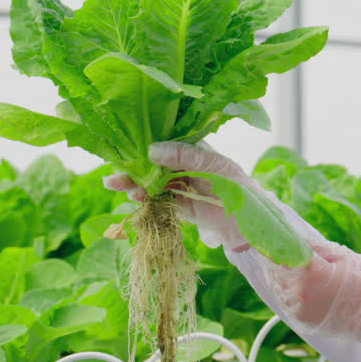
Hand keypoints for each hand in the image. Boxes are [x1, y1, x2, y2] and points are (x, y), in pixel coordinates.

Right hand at [103, 141, 256, 249]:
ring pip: (151, 182)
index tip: (123, 149)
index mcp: (192, 148)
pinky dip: (145, 200)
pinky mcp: (180, 204)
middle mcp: (183, 164)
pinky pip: (158, 200)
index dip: (141, 145)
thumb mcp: (211, 165)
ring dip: (134, 184)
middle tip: (112, 176)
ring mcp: (180, 184)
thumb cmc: (235, 183)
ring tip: (116, 186)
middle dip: (131, 168)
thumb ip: (183, 156)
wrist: (248, 219)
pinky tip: (134, 199)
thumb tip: (151, 150)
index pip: (163, 142)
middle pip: (151, 164)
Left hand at [235, 238, 360, 361]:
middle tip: (267, 239)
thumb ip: (315, 247)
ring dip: (276, 272)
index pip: (278, 251)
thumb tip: (294, 237)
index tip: (262, 229)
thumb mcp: (345, 257)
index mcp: (309, 274)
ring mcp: (298, 311)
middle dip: (271, 254)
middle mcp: (298, 295)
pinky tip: (289, 278)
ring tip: (279, 258)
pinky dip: (284, 288)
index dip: (269, 239)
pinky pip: (284, 300)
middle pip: (273, 269)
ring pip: (276, 286)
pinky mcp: (301, 322)